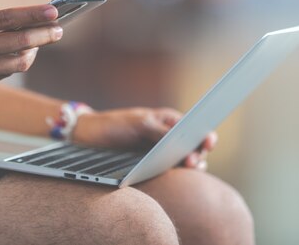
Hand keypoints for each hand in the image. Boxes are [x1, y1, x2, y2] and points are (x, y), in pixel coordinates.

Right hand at [0, 0, 61, 94]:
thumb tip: (3, 14)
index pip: (10, 19)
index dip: (34, 15)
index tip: (54, 10)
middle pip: (21, 42)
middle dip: (45, 35)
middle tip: (58, 30)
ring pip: (19, 62)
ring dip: (34, 51)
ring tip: (40, 42)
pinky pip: (6, 72)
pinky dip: (17, 62)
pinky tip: (22, 53)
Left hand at [73, 107, 217, 170]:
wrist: (90, 138)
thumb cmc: (116, 125)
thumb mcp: (139, 124)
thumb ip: (161, 131)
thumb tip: (181, 140)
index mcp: (169, 120)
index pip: (195, 126)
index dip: (205, 134)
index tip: (209, 142)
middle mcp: (169, 137)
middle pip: (193, 147)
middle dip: (198, 153)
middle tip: (191, 160)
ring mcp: (163, 154)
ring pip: (185, 162)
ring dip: (189, 166)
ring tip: (186, 167)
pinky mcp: (153, 168)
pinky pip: (170, 172)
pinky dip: (176, 175)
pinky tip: (175, 176)